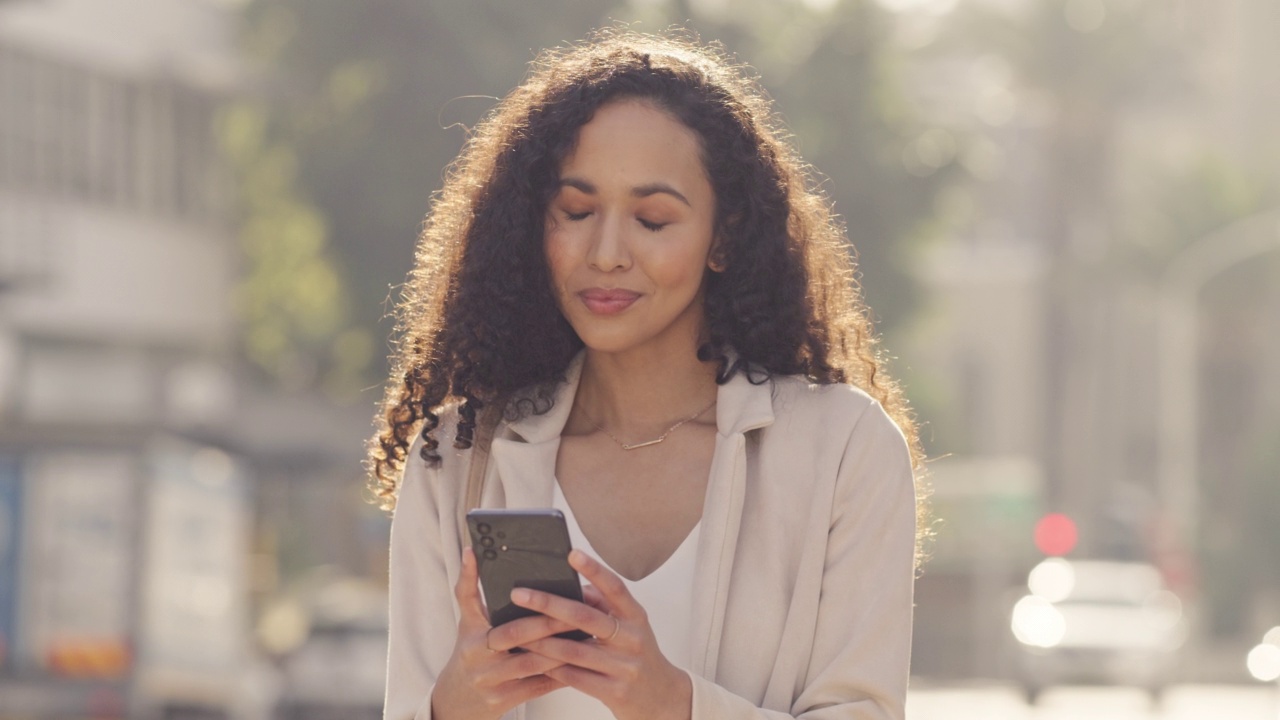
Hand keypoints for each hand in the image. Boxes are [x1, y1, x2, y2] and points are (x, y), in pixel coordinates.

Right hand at [431, 547, 573, 719]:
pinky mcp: (503, 701)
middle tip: (575, 607)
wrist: (457, 700)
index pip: (475, 602)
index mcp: (470, 631)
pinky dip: (560, 673)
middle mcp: (477, 656)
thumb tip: (471, 551)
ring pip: (532, 662)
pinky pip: (538, 686)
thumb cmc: (471, 651)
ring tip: (587, 633)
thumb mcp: (468, 622)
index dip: (484, 582)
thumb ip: (470, 589)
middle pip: (515, 634)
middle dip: (547, 621)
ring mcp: (490, 681)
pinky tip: (581, 662)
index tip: (519, 576)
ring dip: (561, 648)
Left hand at [512, 549, 693, 719]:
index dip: (594, 569)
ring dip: (541, 641)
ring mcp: (625, 667)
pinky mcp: (615, 692)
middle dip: (548, 604)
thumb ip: (604, 605)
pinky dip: (552, 668)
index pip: (615, 587)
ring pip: (574, 650)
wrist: (662, 698)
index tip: (571, 554)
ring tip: (517, 632)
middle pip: (585, 617)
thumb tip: (574, 584)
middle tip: (519, 594)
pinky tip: (534, 661)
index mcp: (636, 616)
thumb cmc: (637, 654)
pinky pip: (575, 677)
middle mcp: (632, 639)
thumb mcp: (630, 626)